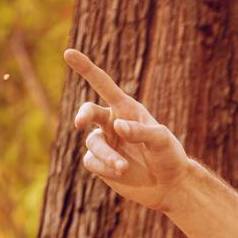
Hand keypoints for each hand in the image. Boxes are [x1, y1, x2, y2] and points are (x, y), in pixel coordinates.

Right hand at [64, 48, 190, 211]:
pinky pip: (92, 161)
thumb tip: (117, 125)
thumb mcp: (161, 140)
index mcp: (126, 109)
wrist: (169, 185)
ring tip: (124, 166)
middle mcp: (111, 122)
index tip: (68, 52)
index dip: (86, 68)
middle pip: (89, 112)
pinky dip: (105, 167)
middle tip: (80, 123)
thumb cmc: (169, 156)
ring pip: (93, 143)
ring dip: (107, 155)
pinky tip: (121, 172)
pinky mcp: (100, 163)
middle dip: (83, 115)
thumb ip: (140, 131)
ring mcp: (105, 143)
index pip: (103, 85)